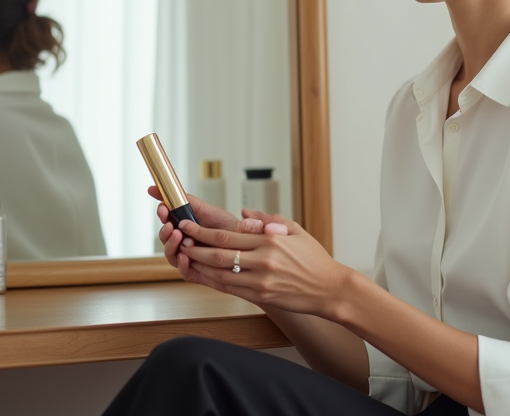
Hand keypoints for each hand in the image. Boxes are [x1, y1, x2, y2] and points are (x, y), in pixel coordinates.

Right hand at [149, 186, 237, 275]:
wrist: (244, 239)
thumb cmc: (225, 225)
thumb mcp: (203, 208)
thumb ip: (182, 199)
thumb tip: (155, 188)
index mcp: (183, 228)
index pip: (166, 222)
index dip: (162, 215)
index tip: (163, 208)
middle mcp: (183, 243)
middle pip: (165, 240)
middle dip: (165, 232)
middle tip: (172, 225)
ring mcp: (188, 257)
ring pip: (171, 255)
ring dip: (171, 246)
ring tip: (179, 237)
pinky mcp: (195, 272)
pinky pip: (184, 272)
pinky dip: (182, 264)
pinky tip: (185, 256)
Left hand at [176, 217, 351, 319]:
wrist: (329, 289)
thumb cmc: (314, 258)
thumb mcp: (295, 230)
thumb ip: (268, 220)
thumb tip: (244, 213)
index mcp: (271, 240)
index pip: (227, 234)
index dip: (202, 231)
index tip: (187, 224)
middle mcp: (264, 260)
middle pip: (218, 254)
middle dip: (195, 246)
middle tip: (180, 239)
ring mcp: (261, 281)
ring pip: (220, 273)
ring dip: (200, 265)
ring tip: (186, 256)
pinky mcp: (261, 296)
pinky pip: (229, 288)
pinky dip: (212, 281)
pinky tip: (203, 274)